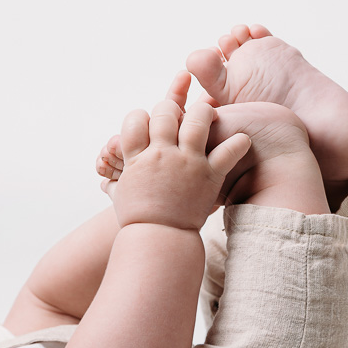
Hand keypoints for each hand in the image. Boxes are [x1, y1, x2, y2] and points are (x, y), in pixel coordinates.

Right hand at [105, 98, 249, 231]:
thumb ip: (115, 184)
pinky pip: (228, 152)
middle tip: (177, 114)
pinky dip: (238, 144)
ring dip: (204, 112)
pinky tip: (242, 140)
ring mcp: (187, 163)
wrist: (158, 240)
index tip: (147, 123)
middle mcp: (162, 155)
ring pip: (198, 119)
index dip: (140, 116)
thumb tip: (105, 182)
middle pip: (165, 111)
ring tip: (208, 115)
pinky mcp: (209, 175)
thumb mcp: (121, 198)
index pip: (135, 119)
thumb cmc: (137, 220)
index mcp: (138, 158)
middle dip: (170, 108)